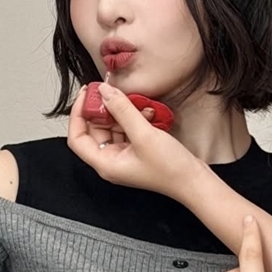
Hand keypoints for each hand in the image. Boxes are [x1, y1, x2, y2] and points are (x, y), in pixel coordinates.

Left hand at [67, 81, 205, 198]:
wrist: (194, 181)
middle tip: (108, 90)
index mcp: (105, 163)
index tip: (86, 95)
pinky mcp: (135, 151)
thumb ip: (122, 110)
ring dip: (120, 112)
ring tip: (133, 101)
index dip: (77, 114)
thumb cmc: (171, 169)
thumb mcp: (144, 134)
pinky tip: (146, 111)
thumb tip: (105, 92)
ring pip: (111, 127)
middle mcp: (110, 161)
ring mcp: (123, 156)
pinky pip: (126, 130)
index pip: (76, 137)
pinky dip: (133, 118)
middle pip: (93, 130)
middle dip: (101, 109)